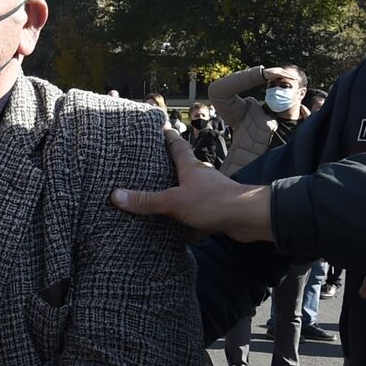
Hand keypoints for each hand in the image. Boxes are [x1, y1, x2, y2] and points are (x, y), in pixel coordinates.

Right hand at [110, 128, 272, 243]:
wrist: (248, 218)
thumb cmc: (213, 201)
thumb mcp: (174, 200)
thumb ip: (147, 200)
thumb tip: (116, 195)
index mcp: (190, 168)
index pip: (176, 146)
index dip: (166, 136)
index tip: (157, 128)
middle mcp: (200, 178)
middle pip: (180, 170)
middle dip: (165, 171)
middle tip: (145, 170)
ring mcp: (209, 196)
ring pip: (187, 196)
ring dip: (174, 200)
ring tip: (153, 205)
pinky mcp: (216, 214)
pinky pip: (195, 220)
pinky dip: (185, 228)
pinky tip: (174, 237)